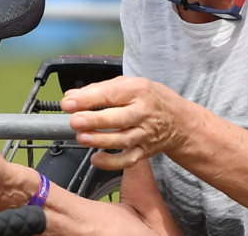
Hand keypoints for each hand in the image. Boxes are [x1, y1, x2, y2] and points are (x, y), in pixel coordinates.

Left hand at [62, 76, 202, 169]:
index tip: (68, 103)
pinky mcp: (145, 151)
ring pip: (123, 140)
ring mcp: (145, 134)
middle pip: (119, 118)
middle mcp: (143, 113)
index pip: (112, 94)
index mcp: (139, 91)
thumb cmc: (150, 99)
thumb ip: (99, 89)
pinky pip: (129, 160)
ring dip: (101, 140)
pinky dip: (112, 162)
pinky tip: (96, 159)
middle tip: (74, 121)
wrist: (179, 121)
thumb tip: (71, 98)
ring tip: (81, 138)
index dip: (89, 99)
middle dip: (95, 121)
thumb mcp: (130, 84)